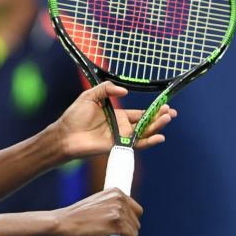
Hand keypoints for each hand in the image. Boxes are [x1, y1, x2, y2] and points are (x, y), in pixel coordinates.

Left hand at [55, 81, 176, 157]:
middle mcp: (122, 127)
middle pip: (146, 123)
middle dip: (160, 118)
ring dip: (157, 127)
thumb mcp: (90, 95)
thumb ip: (107, 89)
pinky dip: (148, 141)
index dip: (153, 110)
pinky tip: (159, 137)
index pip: (140, 113)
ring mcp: (120, 138)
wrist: (64, 134)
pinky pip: (135, 145)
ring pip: (144, 133)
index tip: (166, 104)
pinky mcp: (116, 146)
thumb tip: (124, 92)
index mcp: (118, 115)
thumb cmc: (74, 116)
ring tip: (167, 118)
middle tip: (171, 112)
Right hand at [59, 188, 142, 235]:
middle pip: (136, 221)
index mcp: (116, 192)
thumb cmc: (75, 218)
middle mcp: (119, 198)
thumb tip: (117, 215)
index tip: (122, 234)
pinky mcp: (116, 222)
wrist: (63, 223)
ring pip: (134, 231)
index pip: (135, 210)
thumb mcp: (95, 205)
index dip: (130, 224)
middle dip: (129, 234)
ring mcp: (118, 210)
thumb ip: (107, 205)